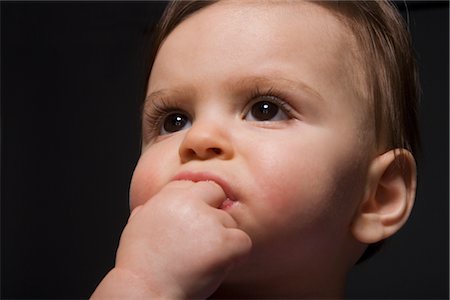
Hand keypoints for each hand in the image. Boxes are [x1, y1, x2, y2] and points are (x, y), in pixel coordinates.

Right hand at [113, 180, 251, 297]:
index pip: (196, 186)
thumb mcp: (137, 225)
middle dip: (213, 214)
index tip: (192, 224)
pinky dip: (235, 255)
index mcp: (168, 195)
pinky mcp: (223, 242)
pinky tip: (217, 264)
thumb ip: (150, 210)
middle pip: (216, 193)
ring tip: (202, 259)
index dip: (198, 204)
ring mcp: (208, 220)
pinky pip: (243, 242)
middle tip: (203, 240)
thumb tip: (150, 207)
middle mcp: (189, 202)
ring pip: (230, 221)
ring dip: (222, 239)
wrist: (143, 290)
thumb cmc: (139, 264)